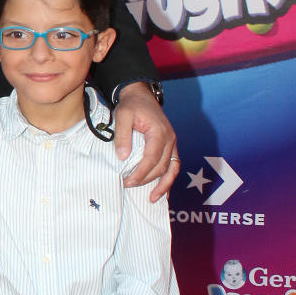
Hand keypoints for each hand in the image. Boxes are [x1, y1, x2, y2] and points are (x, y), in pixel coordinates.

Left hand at [113, 85, 178, 200]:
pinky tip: (163, 192)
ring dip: (163, 185)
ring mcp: (172, 143)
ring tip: (152, 199)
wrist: (141, 95)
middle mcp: (170, 139)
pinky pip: (173, 165)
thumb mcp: (122, 115)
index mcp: (159, 132)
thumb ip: (123, 136)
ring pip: (172, 169)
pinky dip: (169, 179)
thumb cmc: (132, 105)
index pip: (151, 158)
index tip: (127, 181)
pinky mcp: (170, 146)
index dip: (140, 173)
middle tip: (128, 185)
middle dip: (146, 179)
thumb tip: (122, 157)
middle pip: (161, 166)